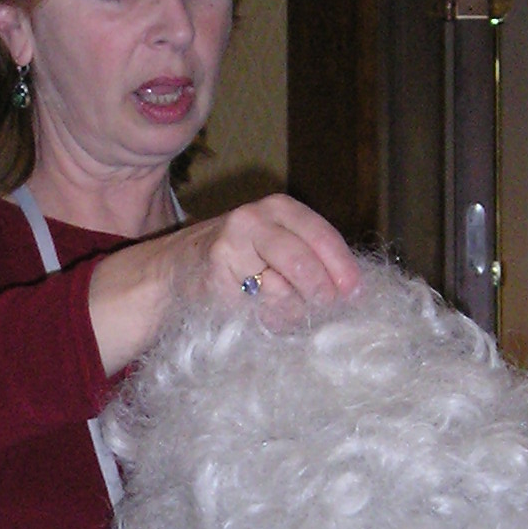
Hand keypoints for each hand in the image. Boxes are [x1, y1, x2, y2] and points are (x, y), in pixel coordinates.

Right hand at [88, 195, 361, 373]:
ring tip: (283, 313)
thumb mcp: (277, 245)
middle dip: (320, 292)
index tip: (356, 294)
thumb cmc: (239, 263)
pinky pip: (255, 309)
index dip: (343, 268)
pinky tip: (259, 317)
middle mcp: (253, 219)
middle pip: (302, 260)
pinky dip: (265, 320)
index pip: (321, 236)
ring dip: (291, 311)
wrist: (172, 273)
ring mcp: (230, 247)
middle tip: (325, 309)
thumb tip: (355, 291)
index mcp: (279, 208)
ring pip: (280, 290)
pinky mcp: (213, 278)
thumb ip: (312, 258)